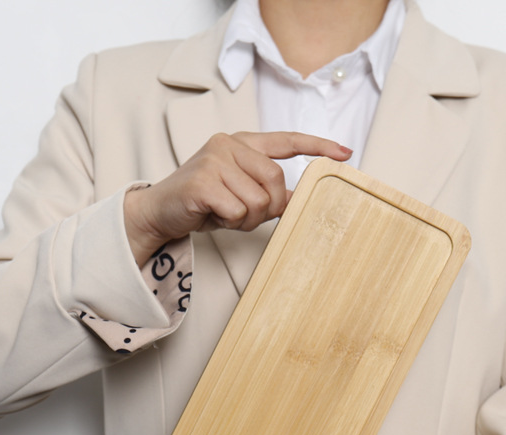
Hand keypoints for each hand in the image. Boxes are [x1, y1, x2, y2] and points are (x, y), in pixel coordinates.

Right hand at [124, 131, 352, 264]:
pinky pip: (238, 210)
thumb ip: (267, 191)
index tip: (345, 153)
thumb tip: (298, 198)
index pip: (286, 140)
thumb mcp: (239, 193)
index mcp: (242, 143)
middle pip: (276, 180)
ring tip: (226, 214)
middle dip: (268, 206)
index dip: (318, 146)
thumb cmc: (202, 203)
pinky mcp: (203, 181)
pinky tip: (213, 216)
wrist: (159, 212)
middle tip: (245, 214)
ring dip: (246, 218)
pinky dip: (230, 222)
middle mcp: (229, 144)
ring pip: (258, 199)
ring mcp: (214, 159)